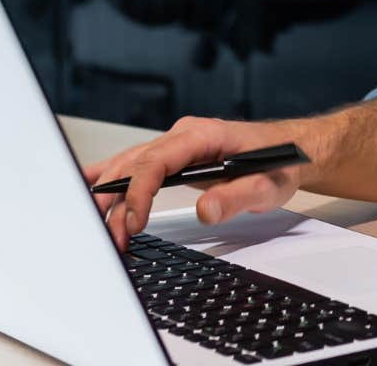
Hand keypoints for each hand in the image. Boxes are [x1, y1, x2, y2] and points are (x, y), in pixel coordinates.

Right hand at [81, 116, 310, 250]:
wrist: (292, 150)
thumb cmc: (280, 163)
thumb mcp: (269, 185)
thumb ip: (238, 196)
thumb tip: (205, 210)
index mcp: (201, 135)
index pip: (157, 161)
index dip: (139, 192)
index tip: (133, 223)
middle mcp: (182, 135)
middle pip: (134, 165)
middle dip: (116, 203)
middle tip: (110, 240)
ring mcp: (175, 144)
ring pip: (129, 167)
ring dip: (111, 198)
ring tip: (98, 231)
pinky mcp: (173, 157)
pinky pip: (135, 165)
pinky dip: (109, 178)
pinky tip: (84, 187)